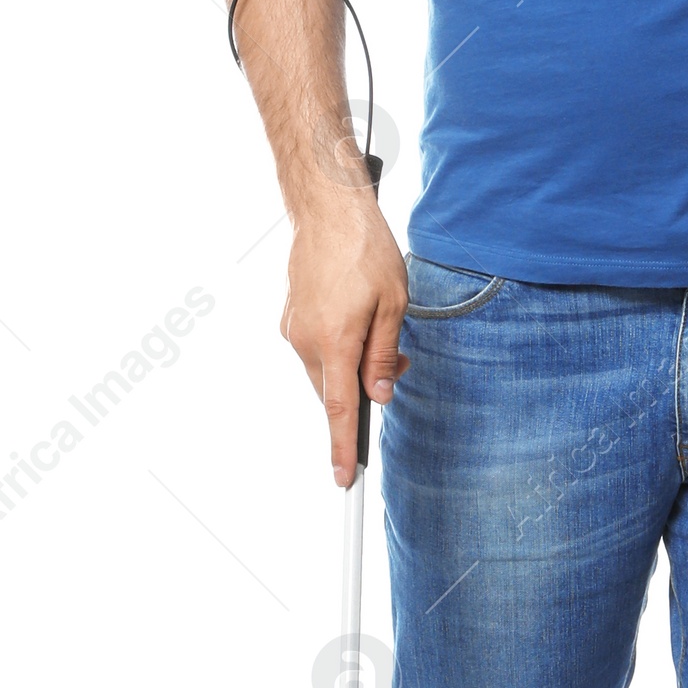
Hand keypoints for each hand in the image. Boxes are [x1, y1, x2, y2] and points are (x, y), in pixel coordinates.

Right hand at [281, 186, 409, 484]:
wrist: (328, 209)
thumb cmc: (365, 249)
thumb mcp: (394, 303)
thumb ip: (384, 355)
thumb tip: (379, 394)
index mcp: (334, 340)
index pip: (339, 409)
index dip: (343, 446)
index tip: (343, 478)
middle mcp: (305, 340)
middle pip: (334, 391)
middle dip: (363, 391)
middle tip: (397, 365)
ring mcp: (293, 328)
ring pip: (326, 370)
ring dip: (352, 366)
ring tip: (381, 330)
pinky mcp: (290, 317)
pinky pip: (316, 349)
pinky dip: (338, 348)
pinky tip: (356, 319)